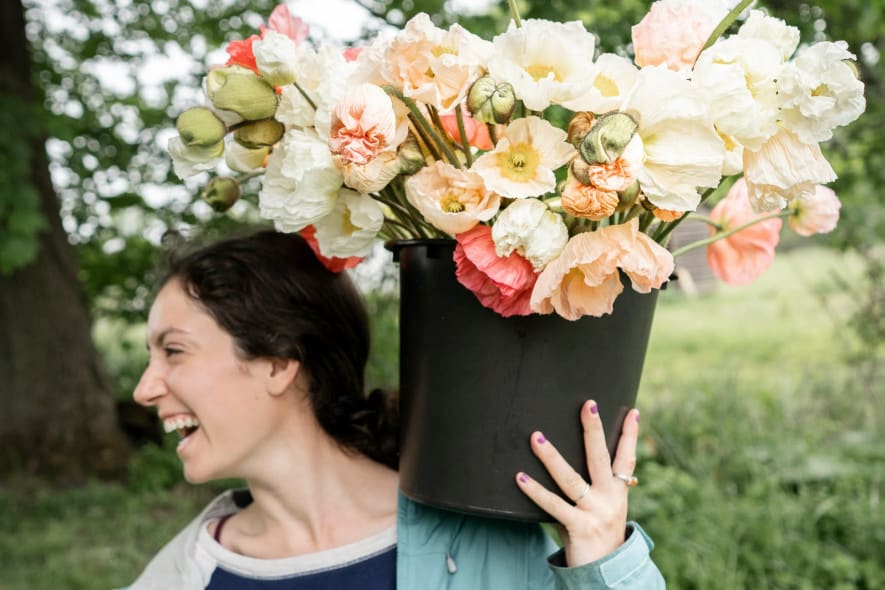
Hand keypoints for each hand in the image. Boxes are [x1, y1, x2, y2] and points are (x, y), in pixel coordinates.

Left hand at [515, 400, 639, 566]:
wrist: (605, 575)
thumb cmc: (598, 534)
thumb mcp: (605, 508)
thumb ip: (596, 487)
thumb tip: (578, 460)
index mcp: (618, 492)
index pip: (627, 459)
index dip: (630, 435)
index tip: (633, 410)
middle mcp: (610, 499)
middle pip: (601, 458)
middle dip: (594, 430)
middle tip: (588, 404)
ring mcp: (594, 513)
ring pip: (571, 479)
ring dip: (552, 457)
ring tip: (536, 437)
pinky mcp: (578, 528)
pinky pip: (553, 505)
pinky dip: (535, 491)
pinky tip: (520, 477)